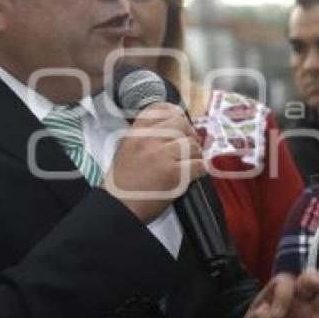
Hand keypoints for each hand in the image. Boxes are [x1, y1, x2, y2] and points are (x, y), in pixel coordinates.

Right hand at [103, 103, 205, 222]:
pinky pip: (199, 165)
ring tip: (188, 164)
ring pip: (192, 145)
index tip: (180, 124)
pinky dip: (199, 170)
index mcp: (136, 133)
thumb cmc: (124, 183)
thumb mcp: (128, 149)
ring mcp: (162, 156)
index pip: (160, 109)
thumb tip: (176, 129)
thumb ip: (147, 136)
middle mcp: (149, 140)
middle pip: (181, 124)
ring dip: (195, 155)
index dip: (175, 114)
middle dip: (189, 135)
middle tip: (188, 147)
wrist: (119, 207)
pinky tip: (192, 175)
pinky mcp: (175, 174)